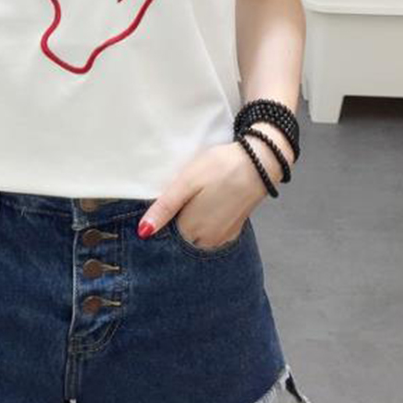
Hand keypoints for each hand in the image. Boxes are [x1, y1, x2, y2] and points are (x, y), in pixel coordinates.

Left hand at [137, 141, 268, 242]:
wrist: (260, 162)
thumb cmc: (220, 168)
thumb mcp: (186, 183)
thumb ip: (165, 208)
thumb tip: (143, 231)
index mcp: (191, 230)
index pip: (166, 232)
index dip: (164, 215)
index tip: (170, 197)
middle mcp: (207, 240)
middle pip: (181, 235)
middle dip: (178, 219)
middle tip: (186, 193)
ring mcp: (223, 237)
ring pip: (197, 234)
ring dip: (193, 220)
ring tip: (199, 196)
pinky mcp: (234, 230)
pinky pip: (212, 231)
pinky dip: (208, 221)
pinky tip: (211, 202)